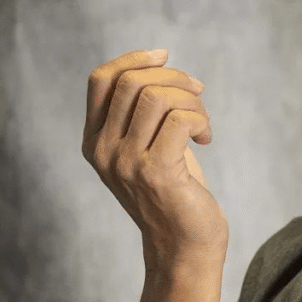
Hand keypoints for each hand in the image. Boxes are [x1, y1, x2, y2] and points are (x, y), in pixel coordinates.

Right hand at [83, 48, 226, 270]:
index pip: (101, 79)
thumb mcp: (149, 146)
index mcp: (94, 140)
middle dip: (174, 77)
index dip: (134, 59)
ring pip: (157, 97)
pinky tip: (207, 137)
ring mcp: (126, 162)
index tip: (165, 56)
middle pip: (132, 82)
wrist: (184, 244)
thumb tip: (161, 64)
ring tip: (203, 121)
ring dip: (191, 100)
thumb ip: (143, 112)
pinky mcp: (156, 172)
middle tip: (198, 94)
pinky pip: (181, 119)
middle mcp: (103, 150)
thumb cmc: (175, 191)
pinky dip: (202, 119)